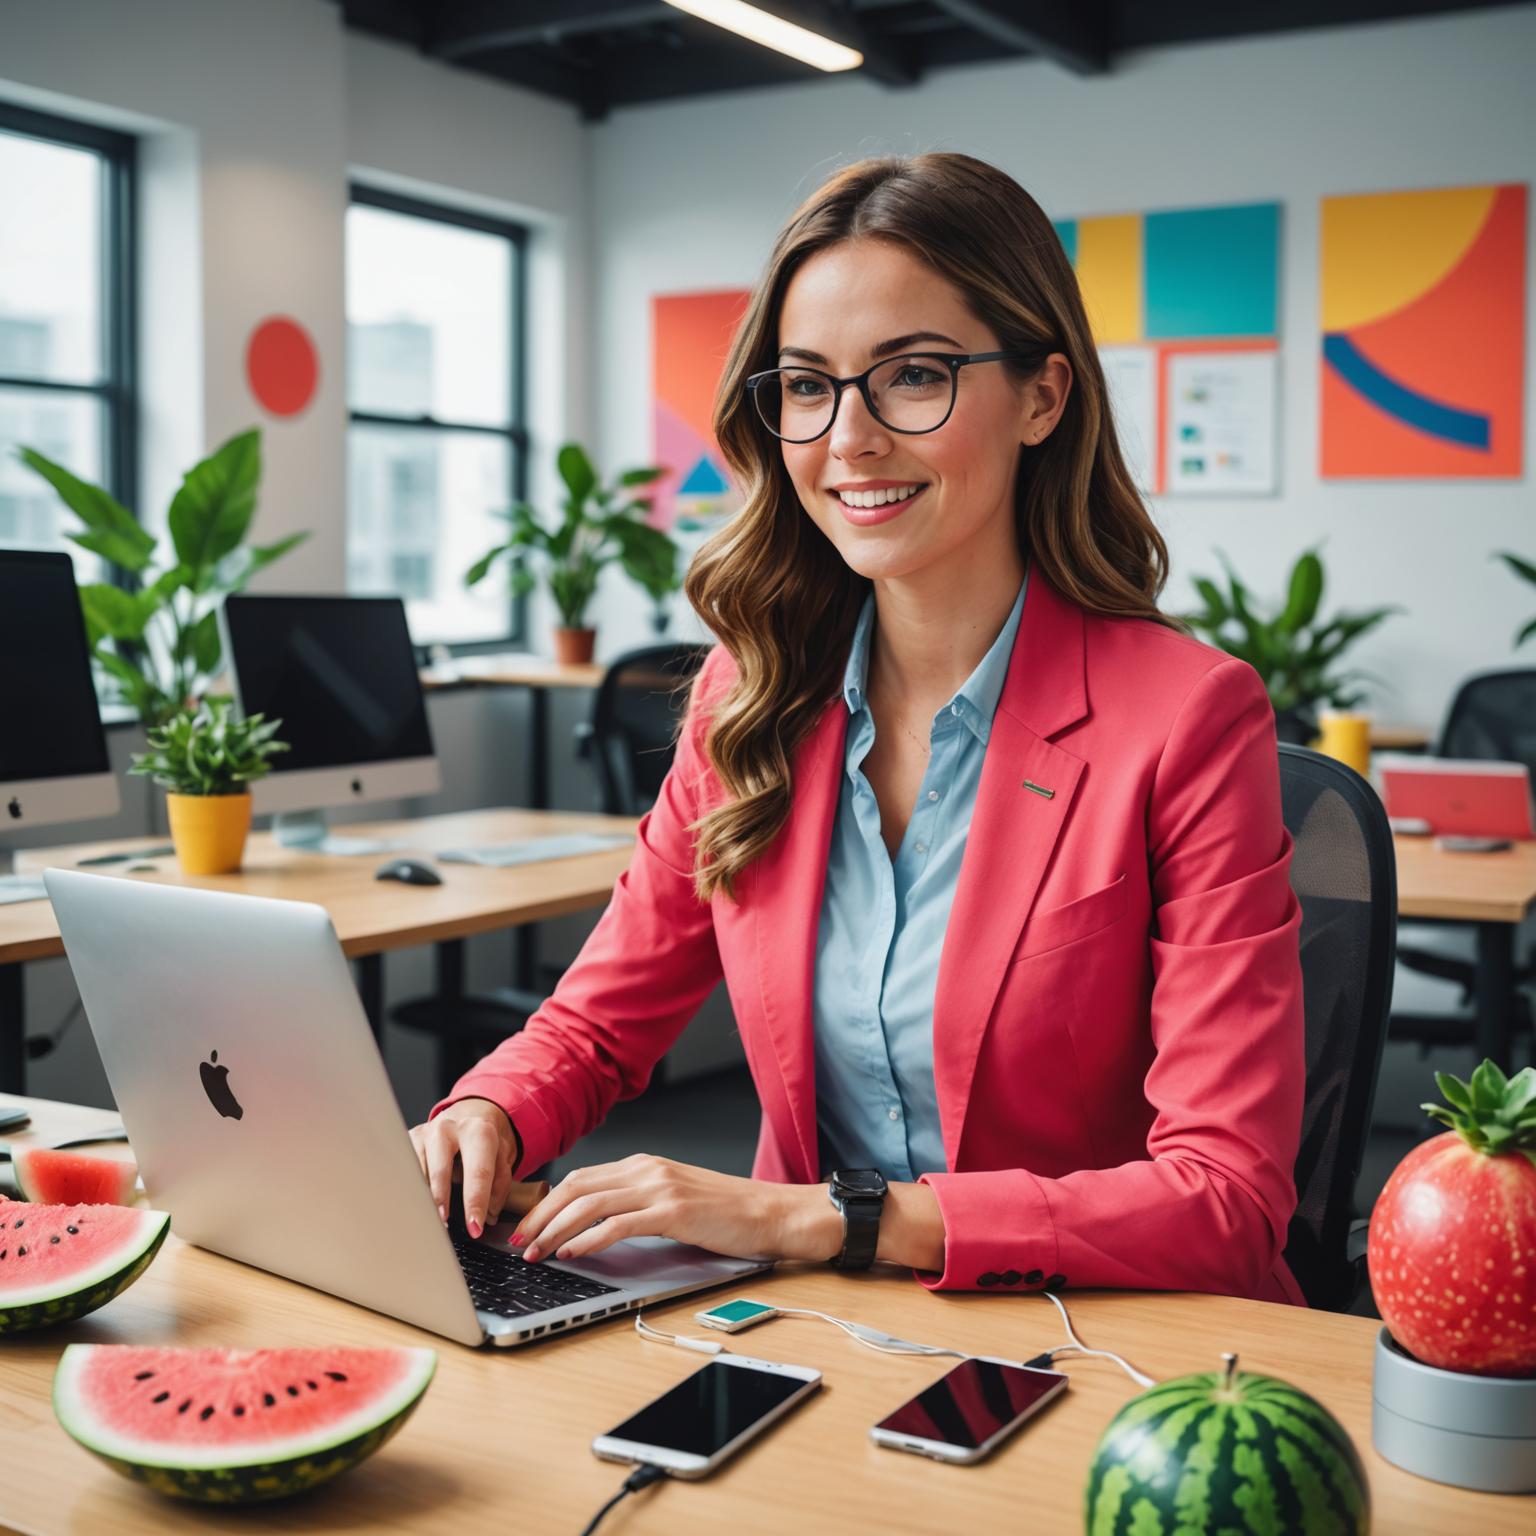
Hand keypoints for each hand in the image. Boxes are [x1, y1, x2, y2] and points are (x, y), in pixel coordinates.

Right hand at [408, 1098, 518, 1236]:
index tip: (474, 1228)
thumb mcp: (504, 1155)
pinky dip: (410, 1189)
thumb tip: (488, 1215)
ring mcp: (425, 1133)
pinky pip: (406, 1169)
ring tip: (428, 1219)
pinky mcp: (409, 1139)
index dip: (476, 1204)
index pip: (478, 1172)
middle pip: (440, 1172)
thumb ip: (500, 1184)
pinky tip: (415, 1204)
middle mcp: (448, 1128)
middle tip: (444, 1227)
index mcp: (478, 1131)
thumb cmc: (487, 1137)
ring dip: (422, 1199)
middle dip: (441, 1203)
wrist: (472, 1110)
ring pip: (417, 1172)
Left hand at [515, 1156, 842, 1265]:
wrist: (770, 1213)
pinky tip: (573, 1252)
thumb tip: (591, 1228)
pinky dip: (588, 1238)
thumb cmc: (725, 1212)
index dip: (547, 1202)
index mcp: (644, 1164)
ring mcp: (660, 1187)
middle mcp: (647, 1169)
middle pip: (576, 1187)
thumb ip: (636, 1203)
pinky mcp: (673, 1211)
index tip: (526, 1226)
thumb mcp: (673, 1198)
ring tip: (537, 1252)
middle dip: (540, 1216)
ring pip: (590, 1203)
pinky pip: (618, 1223)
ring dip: (555, 1230)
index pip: (581, 1178)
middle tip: (518, 1242)